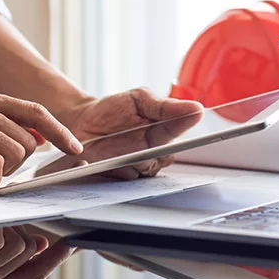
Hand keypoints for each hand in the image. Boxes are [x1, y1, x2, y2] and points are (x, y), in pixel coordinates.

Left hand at [56, 88, 202, 178]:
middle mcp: (155, 151)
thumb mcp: (139, 99)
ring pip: (147, 169)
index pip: (180, 133)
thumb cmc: (112, 109)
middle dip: (153, 148)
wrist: (83, 123)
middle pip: (164, 157)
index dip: (184, 128)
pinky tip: (109, 159)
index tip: (190, 120)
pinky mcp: (123, 176)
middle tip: (141, 137)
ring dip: (135, 159)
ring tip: (119, 146)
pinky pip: (129, 178)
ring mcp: (140, 165)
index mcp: (164, 130)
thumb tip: (195, 108)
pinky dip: (118, 169)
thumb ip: (165, 106)